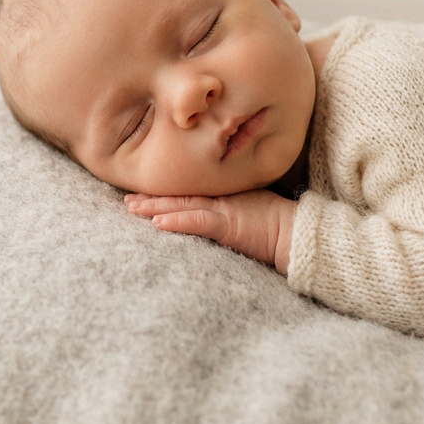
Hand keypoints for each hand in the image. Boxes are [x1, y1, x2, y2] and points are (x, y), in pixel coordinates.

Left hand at [125, 190, 295, 274]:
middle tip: (127, 200)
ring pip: (182, 206)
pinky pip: (198, 221)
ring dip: (155, 207)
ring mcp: (222, 209)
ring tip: (132, 208)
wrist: (296, 231)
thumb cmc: (276, 222)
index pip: (187, 192)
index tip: (142, 193)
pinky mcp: (227, 224)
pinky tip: (158, 223)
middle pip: (179, 196)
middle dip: (151, 198)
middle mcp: (218, 199)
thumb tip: (216, 212)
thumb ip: (230, 205)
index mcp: (222, 195)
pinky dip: (177, 221)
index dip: (164, 192)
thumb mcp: (248, 208)